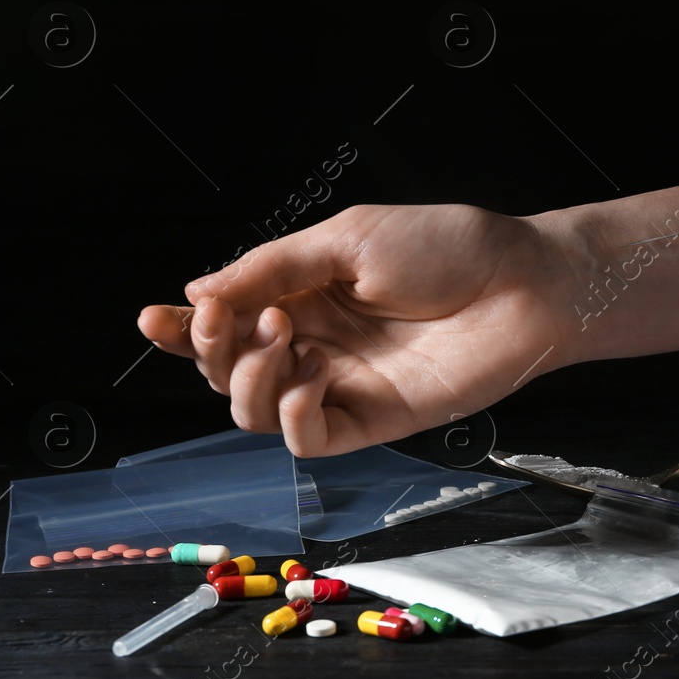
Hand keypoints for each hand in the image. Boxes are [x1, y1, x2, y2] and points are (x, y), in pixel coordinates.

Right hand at [137, 204, 577, 455]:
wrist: (524, 283)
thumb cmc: (452, 248)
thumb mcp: (349, 238)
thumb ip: (271, 267)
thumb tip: (196, 292)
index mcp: (305, 294)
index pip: (226, 321)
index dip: (184, 327)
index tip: (153, 318)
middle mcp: (316, 343)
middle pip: (229, 371)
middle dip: (214, 349)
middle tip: (239, 318)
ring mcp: (343, 385)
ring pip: (256, 410)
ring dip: (250, 378)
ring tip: (286, 337)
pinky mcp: (374, 421)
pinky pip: (307, 439)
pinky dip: (293, 414)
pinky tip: (311, 377)